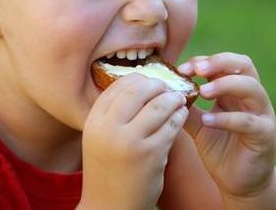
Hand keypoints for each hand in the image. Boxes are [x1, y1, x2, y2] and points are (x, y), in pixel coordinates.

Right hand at [79, 73, 187, 209]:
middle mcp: (109, 128)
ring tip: (178, 99)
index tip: (149, 81)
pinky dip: (179, 116)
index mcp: (94, 121)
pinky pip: (171, 125)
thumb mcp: (99, 137)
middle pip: (139, 90)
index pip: (118, 86)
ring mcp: (130, 141)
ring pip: (159, 106)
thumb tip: (138, 82)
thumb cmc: (107, 169)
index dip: (137, 78)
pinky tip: (182, 115)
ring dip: (173, 99)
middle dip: (157, 85)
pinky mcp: (151, 154)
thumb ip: (113, 113)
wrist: (109, 208)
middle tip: (167, 87)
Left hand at [178, 52, 275, 201]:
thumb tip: (165, 91)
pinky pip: (248, 121)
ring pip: (251, 87)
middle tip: (197, 70)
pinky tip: (208, 120)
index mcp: (235, 90)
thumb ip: (187, 107)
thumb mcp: (198, 125)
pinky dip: (227, 118)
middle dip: (219, 62)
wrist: (240, 183)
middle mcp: (252, 97)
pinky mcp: (265, 135)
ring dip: (225, 85)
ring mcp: (262, 114)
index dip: (204, 61)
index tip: (182, 69)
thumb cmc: (220, 149)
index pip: (225, 63)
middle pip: (244, 65)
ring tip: (202, 92)